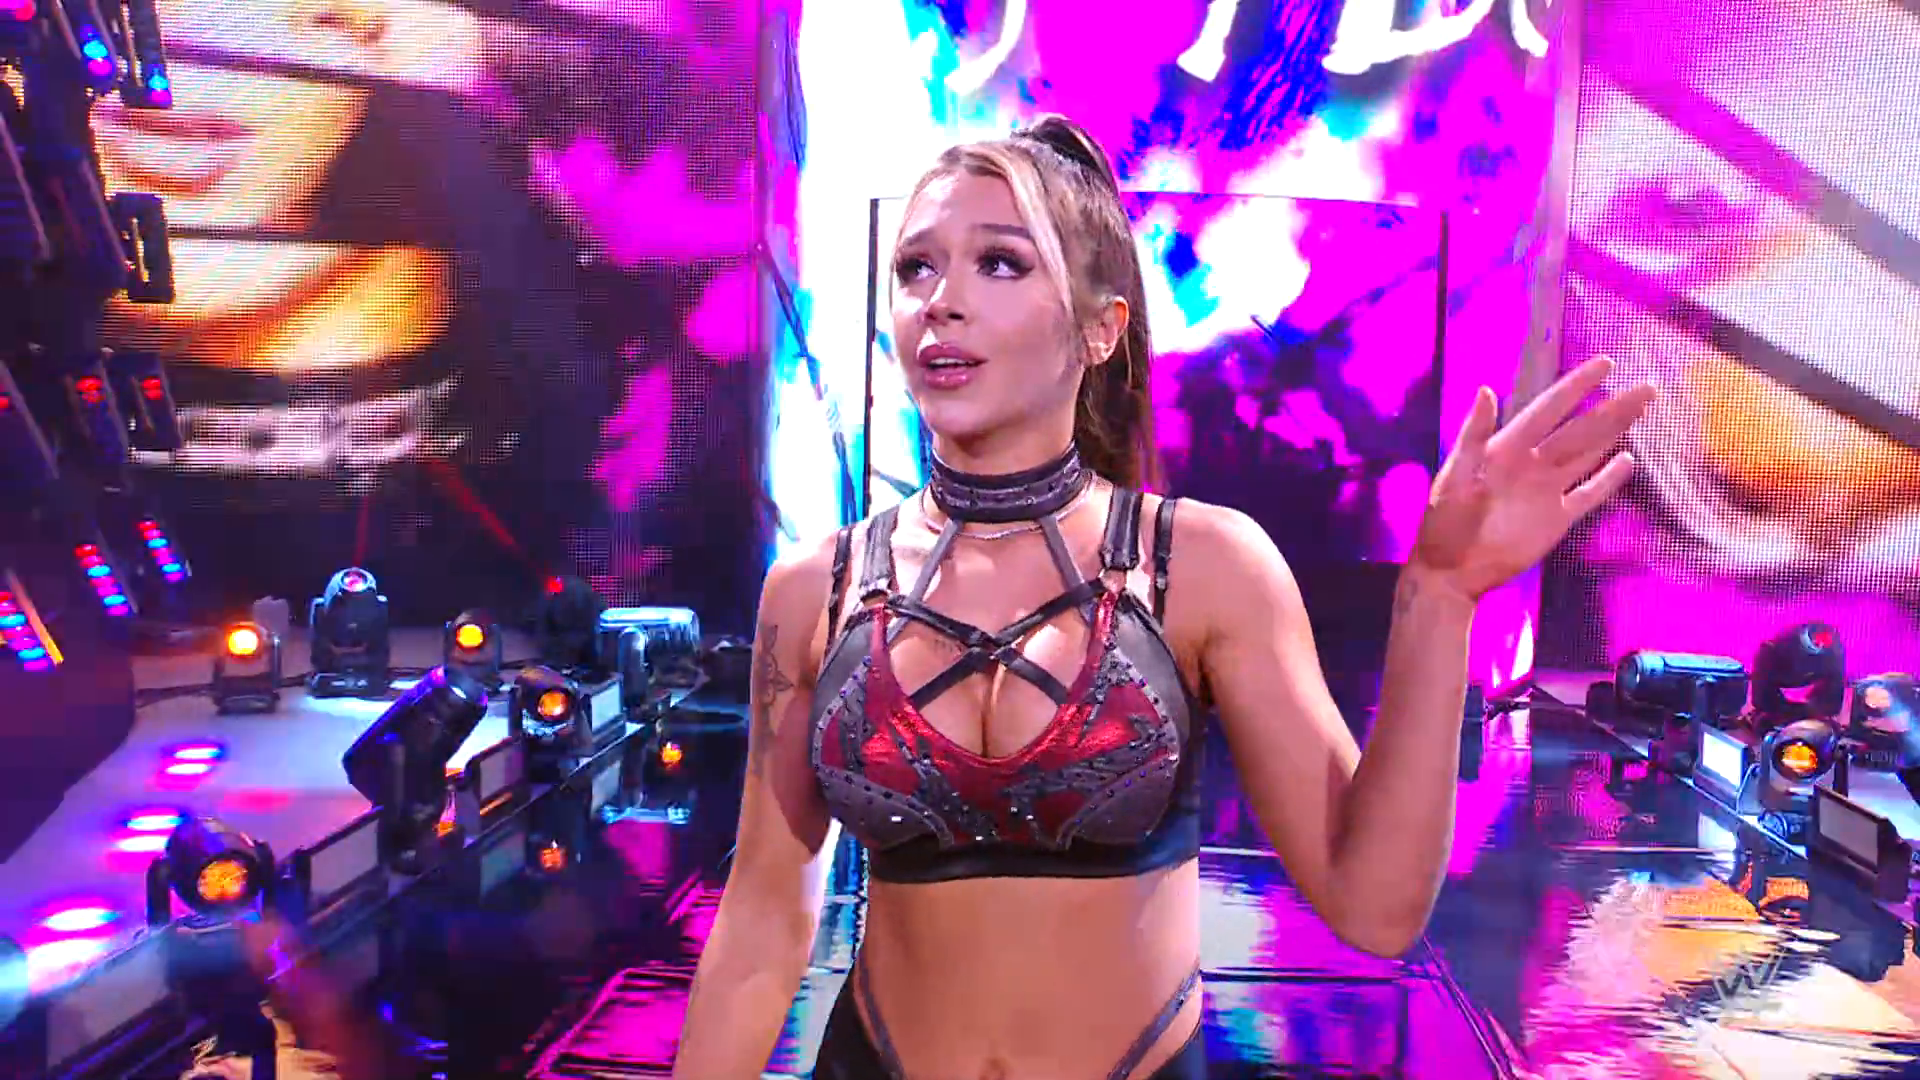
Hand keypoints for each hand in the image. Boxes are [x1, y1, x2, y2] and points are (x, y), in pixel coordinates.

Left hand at [1409, 357, 1656, 601]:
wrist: (1451, 571)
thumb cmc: (1445, 521)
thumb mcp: (1454, 474)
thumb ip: (1473, 435)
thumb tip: (1486, 389)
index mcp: (1508, 447)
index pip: (1550, 409)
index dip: (1577, 386)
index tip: (1606, 363)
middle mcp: (1533, 463)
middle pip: (1581, 429)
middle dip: (1614, 408)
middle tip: (1648, 387)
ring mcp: (1548, 490)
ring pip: (1589, 454)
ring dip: (1615, 433)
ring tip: (1642, 409)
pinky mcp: (1557, 519)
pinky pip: (1588, 494)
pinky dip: (1607, 479)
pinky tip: (1628, 461)